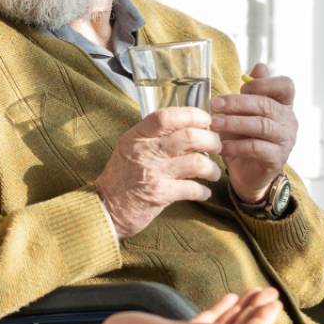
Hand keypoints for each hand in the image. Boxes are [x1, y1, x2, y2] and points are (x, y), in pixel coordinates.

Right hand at [95, 107, 222, 238]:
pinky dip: (203, 191)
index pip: (167, 116)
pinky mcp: (160, 194)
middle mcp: (145, 151)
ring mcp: (153, 173)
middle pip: (189, 137)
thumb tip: (187, 127)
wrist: (106, 208)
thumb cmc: (121, 177)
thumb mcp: (129, 148)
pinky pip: (192, 189)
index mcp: (137, 136)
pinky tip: (204, 192)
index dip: (191, 114)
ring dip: (212, 168)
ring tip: (213, 172)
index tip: (205, 119)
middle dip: (211, 140)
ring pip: (197, 162)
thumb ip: (153, 136)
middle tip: (217, 146)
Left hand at [211, 64, 297, 202]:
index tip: (242, 87)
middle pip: (267, 105)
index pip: (286, 86)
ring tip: (214, 123)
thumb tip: (259, 66)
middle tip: (215, 104)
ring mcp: (286, 140)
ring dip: (235, 123)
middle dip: (238, 103)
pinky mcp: (277, 159)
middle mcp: (289, 121)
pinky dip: (237, 146)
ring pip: (261, 126)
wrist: (247, 174)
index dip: (264, 83)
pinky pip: (257, 148)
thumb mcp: (244, 113)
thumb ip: (251, 92)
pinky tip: (222, 145)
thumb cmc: (245, 139)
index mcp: (283, 105)